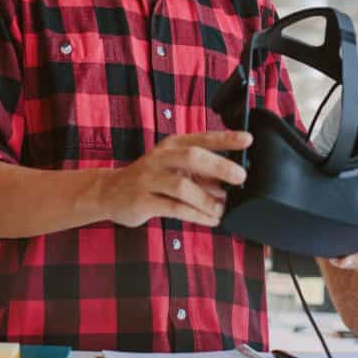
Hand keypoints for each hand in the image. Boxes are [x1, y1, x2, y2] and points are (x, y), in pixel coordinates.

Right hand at [102, 131, 249, 227]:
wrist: (109, 192)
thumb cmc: (151, 178)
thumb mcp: (175, 169)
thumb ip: (201, 174)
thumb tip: (232, 184)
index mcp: (172, 145)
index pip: (202, 138)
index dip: (226, 138)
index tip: (248, 139)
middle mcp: (160, 158)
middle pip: (192, 156)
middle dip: (219, 166)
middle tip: (241, 177)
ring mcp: (149, 178)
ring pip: (182, 186)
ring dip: (207, 200)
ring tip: (223, 210)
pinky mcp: (143, 200)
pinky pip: (174, 208)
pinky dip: (197, 215)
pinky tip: (211, 219)